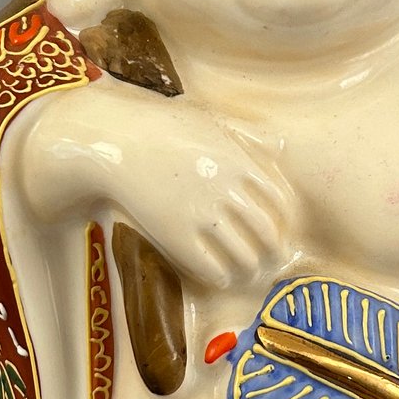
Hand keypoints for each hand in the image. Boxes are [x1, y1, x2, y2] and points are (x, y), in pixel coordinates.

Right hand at [10, 77, 294, 290]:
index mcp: (240, 162)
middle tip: (270, 258)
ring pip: (244, 256)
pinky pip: (211, 267)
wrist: (115, 139)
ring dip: (249, 268)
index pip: (279, 202)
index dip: (283, 221)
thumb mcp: (209, 122)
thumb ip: (248, 135)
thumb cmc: (161, 127)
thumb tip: (280, 143)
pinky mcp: (176, 235)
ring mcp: (202, 214)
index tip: (279, 229)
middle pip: (267, 233)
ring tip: (246, 271)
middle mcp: (227, 190)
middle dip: (273, 250)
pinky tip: (219, 275)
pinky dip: (221, 276)